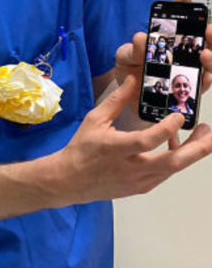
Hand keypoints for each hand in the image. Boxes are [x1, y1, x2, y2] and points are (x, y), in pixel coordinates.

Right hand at [55, 75, 211, 202]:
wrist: (70, 181)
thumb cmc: (81, 148)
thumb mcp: (94, 120)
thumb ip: (116, 101)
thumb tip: (133, 79)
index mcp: (115, 148)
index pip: (147, 141)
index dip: (166, 129)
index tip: (178, 115)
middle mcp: (130, 168)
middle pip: (172, 162)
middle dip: (197, 148)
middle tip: (208, 131)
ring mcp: (138, 181)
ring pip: (173, 169)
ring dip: (190, 152)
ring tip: (200, 135)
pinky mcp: (141, 188)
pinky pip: (165, 174)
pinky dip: (175, 160)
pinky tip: (176, 146)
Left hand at [115, 0, 211, 92]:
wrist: (127, 95)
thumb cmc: (129, 70)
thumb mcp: (125, 57)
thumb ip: (132, 49)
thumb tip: (140, 38)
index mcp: (165, 38)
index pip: (177, 17)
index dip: (183, 3)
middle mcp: (182, 51)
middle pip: (203, 37)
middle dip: (209, 31)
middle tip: (207, 29)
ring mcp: (188, 68)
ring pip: (208, 59)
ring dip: (211, 55)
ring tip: (204, 53)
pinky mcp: (189, 86)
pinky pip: (203, 82)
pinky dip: (206, 79)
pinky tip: (205, 76)